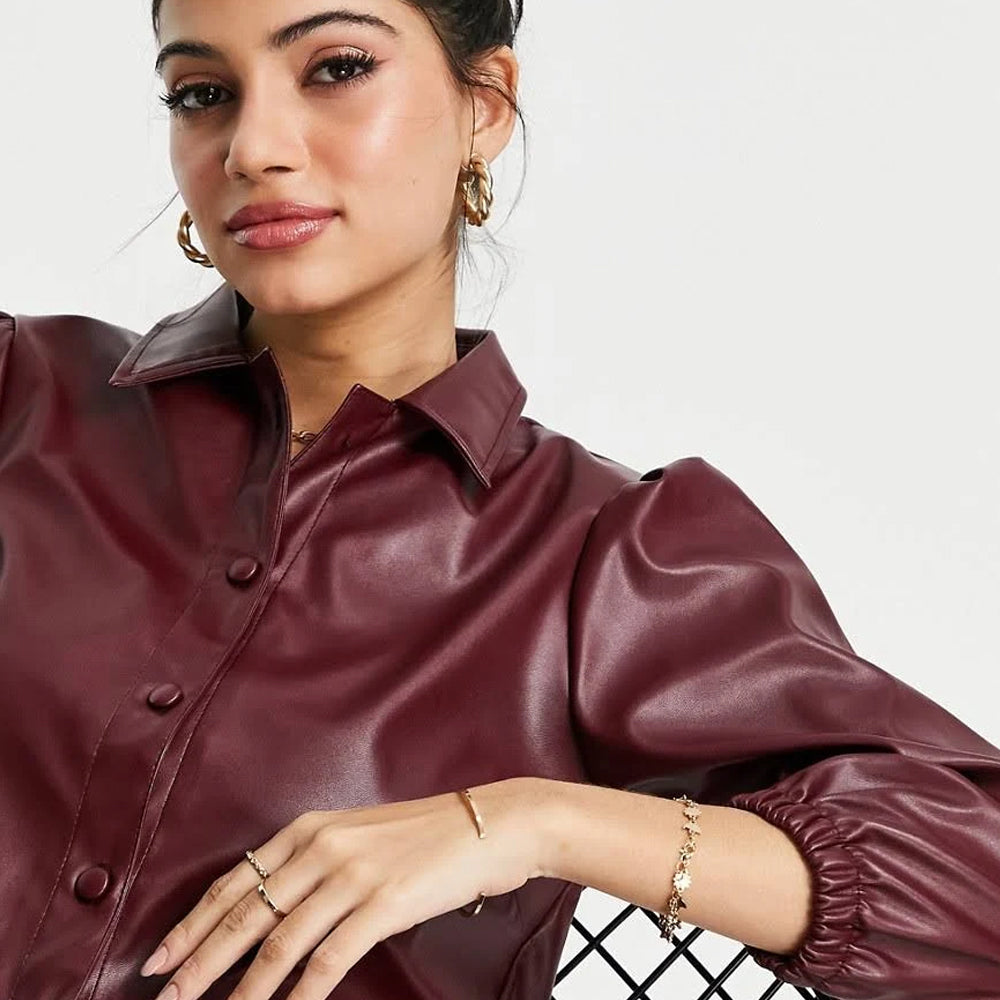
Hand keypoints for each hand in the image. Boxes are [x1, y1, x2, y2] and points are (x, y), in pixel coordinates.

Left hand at [138, 777, 547, 999]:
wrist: (491, 823)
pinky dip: (299, 993)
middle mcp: (324, 845)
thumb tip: (276, 906)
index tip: (160, 957)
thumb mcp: (363, 833)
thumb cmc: (429, 832)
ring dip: (241, 987)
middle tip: (165, 995)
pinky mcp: (383, 901)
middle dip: (199, 959)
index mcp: (312, 827)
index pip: (236, 881)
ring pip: (279, 941)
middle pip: (246, 912)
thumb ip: (319, 860)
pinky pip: (328, 958)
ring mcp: (352, 873)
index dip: (193, 923)